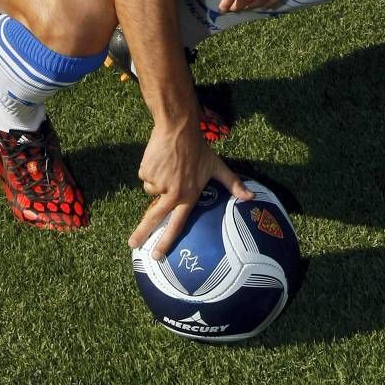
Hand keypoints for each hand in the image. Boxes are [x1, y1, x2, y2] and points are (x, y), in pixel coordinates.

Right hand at [129, 122, 252, 258]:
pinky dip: (150, 170)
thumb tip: (252, 197)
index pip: (176, 224)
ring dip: (156, 181)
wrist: (178, 129)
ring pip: (151, 189)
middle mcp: (172, 194)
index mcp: (188, 196)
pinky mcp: (146, 172)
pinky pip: (145, 176)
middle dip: (142, 233)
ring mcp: (158, 183)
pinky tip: (159, 160)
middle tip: (132, 245)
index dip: (166, 241)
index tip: (156, 255)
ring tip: (168, 167)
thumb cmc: (199, 149)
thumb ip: (233, 184)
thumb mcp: (216, 167)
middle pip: (154, 218)